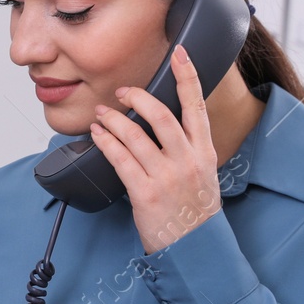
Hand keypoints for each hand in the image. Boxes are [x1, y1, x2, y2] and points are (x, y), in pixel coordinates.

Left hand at [87, 45, 221, 253]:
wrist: (196, 251)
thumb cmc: (195, 215)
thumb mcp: (204, 177)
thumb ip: (189, 151)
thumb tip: (166, 128)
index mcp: (206, 153)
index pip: (197, 106)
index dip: (188, 75)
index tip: (179, 52)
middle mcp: (188, 161)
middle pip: (161, 115)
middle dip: (137, 97)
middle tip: (121, 91)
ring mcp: (167, 177)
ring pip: (135, 135)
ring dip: (113, 119)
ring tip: (101, 114)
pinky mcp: (146, 193)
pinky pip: (120, 160)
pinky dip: (105, 142)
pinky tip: (97, 135)